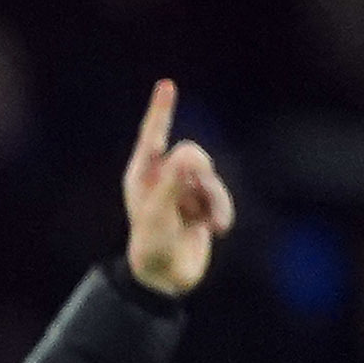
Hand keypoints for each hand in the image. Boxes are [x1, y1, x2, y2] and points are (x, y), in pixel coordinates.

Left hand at [124, 80, 234, 297]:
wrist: (166, 278)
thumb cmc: (151, 246)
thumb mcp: (157, 215)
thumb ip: (173, 183)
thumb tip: (189, 153)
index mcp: (142, 176)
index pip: (153, 136)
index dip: (161, 111)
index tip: (167, 85)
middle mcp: (162, 178)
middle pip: (193, 154)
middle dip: (200, 175)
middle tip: (194, 197)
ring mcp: (183, 190)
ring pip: (211, 175)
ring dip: (214, 200)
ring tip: (207, 225)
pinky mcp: (201, 203)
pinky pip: (220, 195)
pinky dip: (221, 210)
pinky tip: (215, 229)